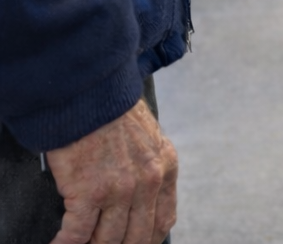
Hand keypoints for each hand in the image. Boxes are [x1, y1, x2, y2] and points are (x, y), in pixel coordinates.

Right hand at [46, 99, 176, 243]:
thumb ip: (151, 167)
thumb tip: (142, 200)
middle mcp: (147, 183)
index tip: (134, 243)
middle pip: (136, 238)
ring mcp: (119, 190)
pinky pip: (77, 235)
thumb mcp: (149, 136)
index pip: (163, 221)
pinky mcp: (89, 192)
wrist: (90, 92)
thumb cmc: (113, 111)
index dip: (147, 240)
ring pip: (108, 241)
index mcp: (165, 167)